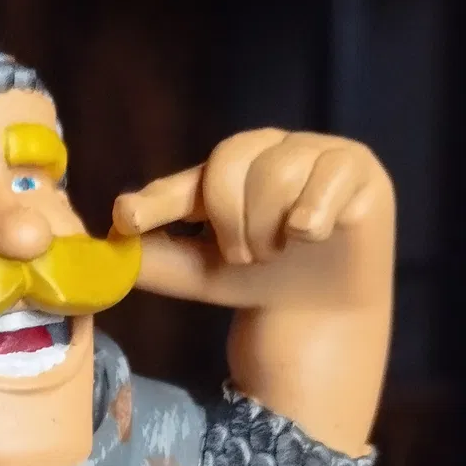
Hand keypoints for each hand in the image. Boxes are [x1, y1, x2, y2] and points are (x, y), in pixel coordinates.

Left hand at [113, 129, 392, 305]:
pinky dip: (312, 213)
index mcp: (223, 172)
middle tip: (244, 256)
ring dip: (271, 226)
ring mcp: (314, 152)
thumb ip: (153, 256)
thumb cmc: (256, 284)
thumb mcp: (197, 273)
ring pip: (278, 170)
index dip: (158, 198)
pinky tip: (312, 235)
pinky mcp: (356, 167)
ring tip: (280, 250)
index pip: (187, 179)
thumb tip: (109, 239)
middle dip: (230, 219)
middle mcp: (266, 150)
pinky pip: (328, 174)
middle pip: (230, 161)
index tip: (128, 218)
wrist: (319, 314)